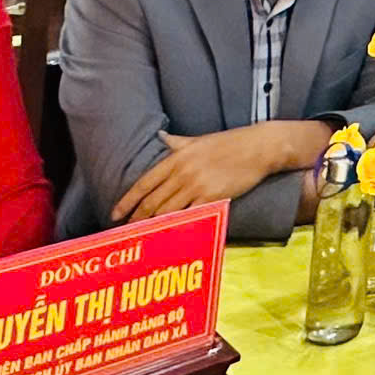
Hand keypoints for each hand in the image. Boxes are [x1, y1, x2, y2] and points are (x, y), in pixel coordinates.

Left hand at [114, 128, 277, 223]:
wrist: (258, 147)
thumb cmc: (229, 143)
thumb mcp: (198, 140)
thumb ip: (176, 142)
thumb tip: (160, 136)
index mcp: (176, 158)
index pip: (144, 183)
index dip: (128, 200)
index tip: (116, 213)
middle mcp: (182, 172)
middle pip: (152, 201)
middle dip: (138, 219)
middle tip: (128, 232)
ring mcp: (196, 185)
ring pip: (167, 211)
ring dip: (154, 226)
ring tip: (144, 238)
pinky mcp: (212, 197)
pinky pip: (190, 216)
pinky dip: (179, 227)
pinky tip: (170, 237)